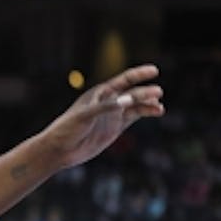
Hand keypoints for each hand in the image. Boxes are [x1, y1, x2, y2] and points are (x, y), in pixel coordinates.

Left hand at [41, 65, 163, 169]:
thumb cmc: (67, 129)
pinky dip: (146, 113)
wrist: (60, 149)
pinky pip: (134, 116)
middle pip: (132, 93)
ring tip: (160, 107)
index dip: (139, 74)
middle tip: (158, 93)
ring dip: (148, 104)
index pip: (123, 80)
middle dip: (145, 92)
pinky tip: (157, 111)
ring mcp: (112, 114)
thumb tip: (128, 99)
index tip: (154, 70)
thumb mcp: (85, 116)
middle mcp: (108, 102)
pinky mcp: (115, 127)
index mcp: (99, 94)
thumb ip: (106, 107)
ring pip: (136, 105)